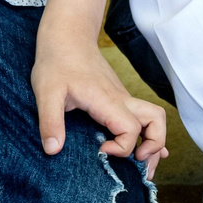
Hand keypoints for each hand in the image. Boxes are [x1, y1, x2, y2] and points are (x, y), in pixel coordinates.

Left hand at [30, 29, 165, 170]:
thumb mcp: (46, 93)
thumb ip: (50, 122)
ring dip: (155, 141)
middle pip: (156, 121)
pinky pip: (142, 117)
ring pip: (155, 118)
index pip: (130, 130)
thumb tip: (53, 150)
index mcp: (107, 100)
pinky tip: (145, 149)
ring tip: (143, 164)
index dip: (121, 147)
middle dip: (154, 146)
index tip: (100, 150)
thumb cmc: (56, 62)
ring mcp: (122, 98)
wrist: (66, 37)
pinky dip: (148, 134)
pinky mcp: (118, 98)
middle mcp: (121, 100)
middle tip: (137, 164)